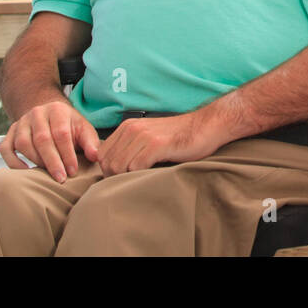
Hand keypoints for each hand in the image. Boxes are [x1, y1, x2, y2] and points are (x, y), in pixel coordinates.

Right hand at [0, 97, 100, 182]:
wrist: (49, 114)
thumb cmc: (68, 126)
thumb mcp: (83, 129)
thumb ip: (91, 142)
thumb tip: (95, 156)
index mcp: (57, 110)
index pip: (61, 133)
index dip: (67, 154)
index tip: (73, 171)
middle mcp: (37, 113)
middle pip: (42, 139)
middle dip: (52, 162)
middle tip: (61, 179)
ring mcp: (21, 123)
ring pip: (23, 143)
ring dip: (35, 161)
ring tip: (47, 173)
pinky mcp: (10, 133)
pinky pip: (6, 148)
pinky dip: (13, 162)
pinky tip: (25, 172)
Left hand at [97, 112, 216, 175]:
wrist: (205, 126)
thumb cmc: (179, 137)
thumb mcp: (149, 137)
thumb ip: (131, 146)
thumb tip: (113, 168)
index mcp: (128, 126)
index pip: (102, 154)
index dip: (109, 169)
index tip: (123, 176)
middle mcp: (132, 129)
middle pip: (108, 162)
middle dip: (115, 177)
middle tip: (132, 181)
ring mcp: (144, 136)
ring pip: (119, 166)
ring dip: (128, 177)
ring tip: (142, 179)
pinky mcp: (157, 145)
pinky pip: (136, 167)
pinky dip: (140, 175)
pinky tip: (152, 174)